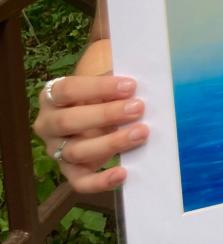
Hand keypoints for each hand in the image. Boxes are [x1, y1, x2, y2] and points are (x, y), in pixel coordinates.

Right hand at [32, 74, 148, 192]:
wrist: (98, 108)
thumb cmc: (102, 89)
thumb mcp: (103, 74)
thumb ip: (112, 73)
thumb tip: (137, 81)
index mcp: (51, 96)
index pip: (68, 90)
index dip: (98, 87)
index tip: (130, 85)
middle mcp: (48, 124)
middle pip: (69, 121)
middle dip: (106, 114)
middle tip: (138, 108)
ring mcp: (56, 150)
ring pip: (77, 151)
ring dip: (111, 143)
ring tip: (141, 133)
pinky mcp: (70, 171)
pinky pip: (80, 182)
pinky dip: (100, 181)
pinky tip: (122, 173)